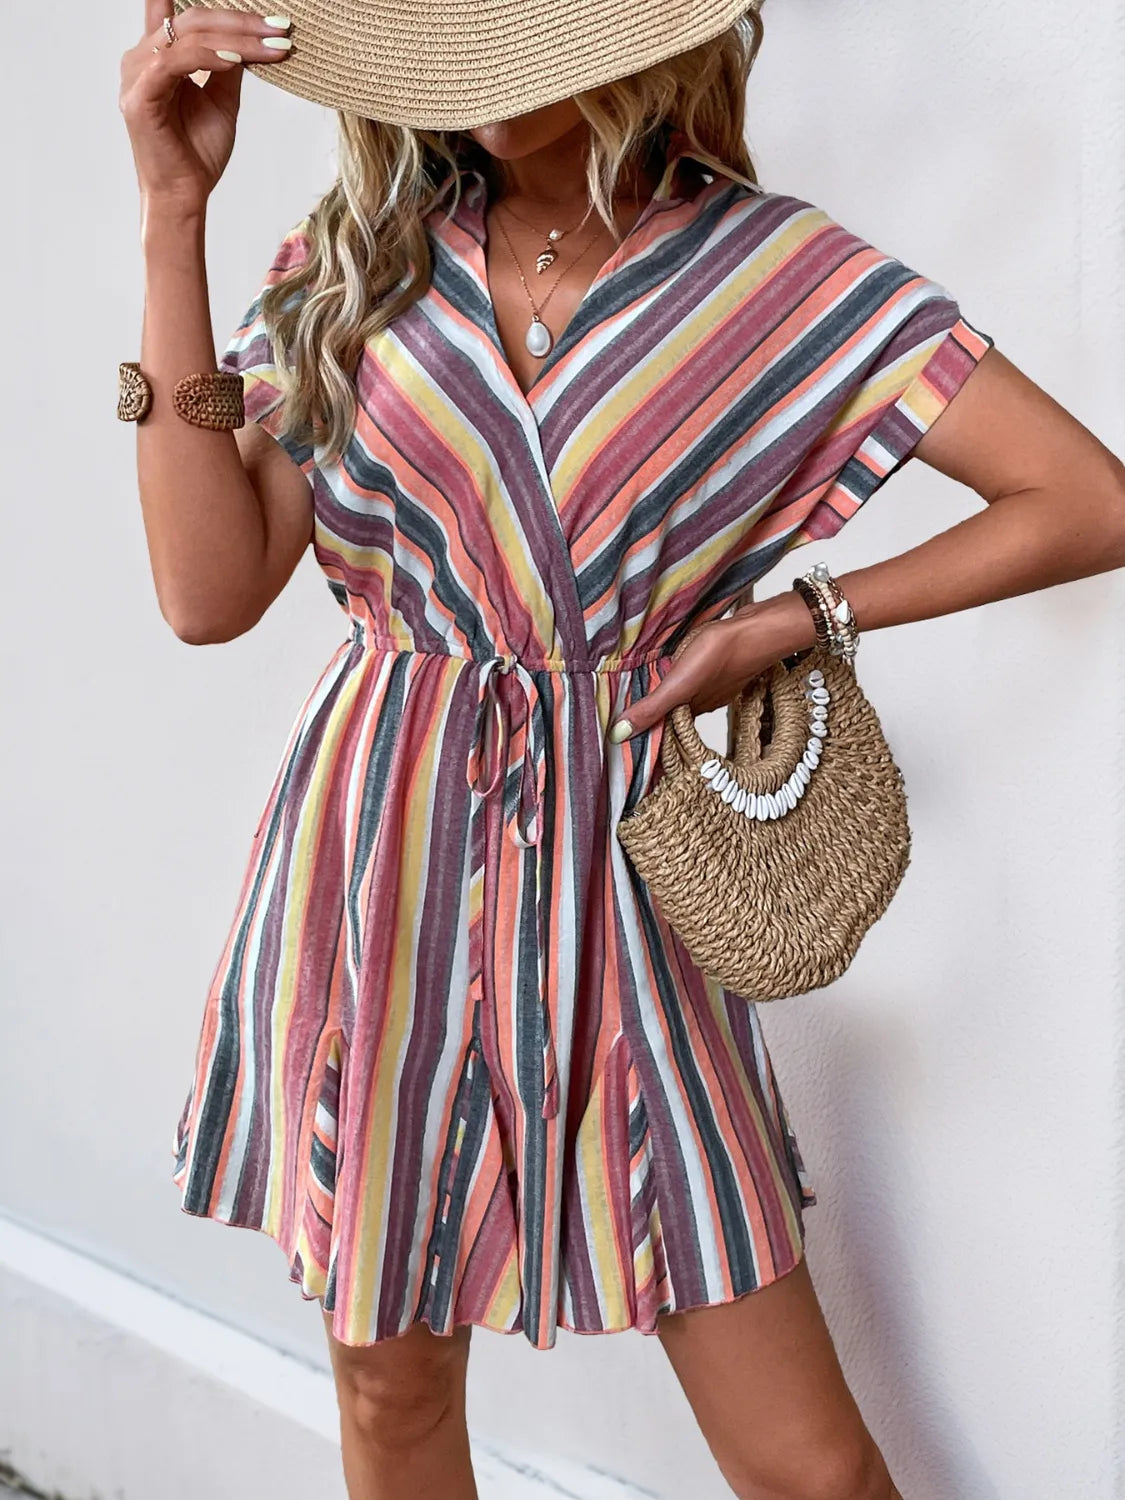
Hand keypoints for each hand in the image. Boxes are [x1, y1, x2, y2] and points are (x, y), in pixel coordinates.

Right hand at [120, 3, 293, 218]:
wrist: (185, 193)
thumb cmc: (198, 151)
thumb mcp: (222, 100)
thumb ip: (228, 65)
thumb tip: (248, 37)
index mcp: (159, 55)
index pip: (182, 12)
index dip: (219, 8)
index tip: (263, 16)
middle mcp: (142, 56)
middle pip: (194, 19)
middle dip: (242, 22)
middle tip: (281, 29)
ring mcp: (137, 73)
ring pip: (189, 35)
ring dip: (235, 38)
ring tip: (272, 46)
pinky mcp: (140, 94)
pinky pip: (175, 61)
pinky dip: (208, 56)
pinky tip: (237, 60)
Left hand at [608, 593, 817, 740]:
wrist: (757, 629)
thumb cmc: (722, 654)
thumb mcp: (678, 685)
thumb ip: (651, 708)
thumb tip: (620, 735)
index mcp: (691, 712)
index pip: (664, 734)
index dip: (647, 741)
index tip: (623, 748)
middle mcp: (701, 703)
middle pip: (672, 719)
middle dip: (652, 723)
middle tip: (624, 728)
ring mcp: (711, 686)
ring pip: (682, 701)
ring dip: (665, 703)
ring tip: (640, 704)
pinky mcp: (716, 668)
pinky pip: (692, 682)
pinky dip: (679, 684)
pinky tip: (673, 676)